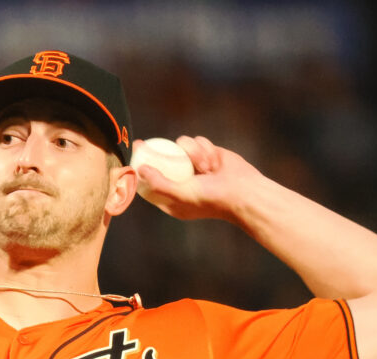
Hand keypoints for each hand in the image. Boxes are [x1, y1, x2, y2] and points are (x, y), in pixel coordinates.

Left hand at [132, 135, 261, 221]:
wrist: (243, 191)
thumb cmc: (212, 198)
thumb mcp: (181, 195)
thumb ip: (159, 184)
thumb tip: (141, 169)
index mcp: (173, 195)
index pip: (151, 180)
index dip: (140, 167)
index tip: (132, 156)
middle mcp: (182, 179)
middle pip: (162, 158)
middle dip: (152, 150)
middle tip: (142, 143)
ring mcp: (194, 165)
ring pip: (181, 146)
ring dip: (193, 153)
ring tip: (206, 168)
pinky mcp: (207, 152)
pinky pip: (197, 141)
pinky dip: (205, 149)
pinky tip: (215, 163)